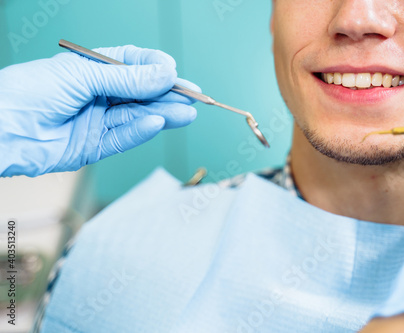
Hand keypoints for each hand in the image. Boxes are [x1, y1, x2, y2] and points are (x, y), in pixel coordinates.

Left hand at [0, 45, 198, 176]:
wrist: (1, 129)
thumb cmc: (30, 91)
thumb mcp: (82, 75)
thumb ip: (126, 78)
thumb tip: (165, 75)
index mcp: (92, 69)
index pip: (133, 64)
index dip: (156, 68)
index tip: (174, 72)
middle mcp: (98, 94)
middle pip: (140, 93)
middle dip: (167, 94)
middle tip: (194, 97)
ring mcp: (97, 121)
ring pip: (137, 116)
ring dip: (163, 114)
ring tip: (188, 113)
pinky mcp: (94, 146)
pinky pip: (123, 138)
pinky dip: (141, 131)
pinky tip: (158, 124)